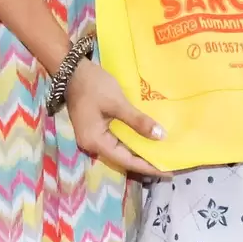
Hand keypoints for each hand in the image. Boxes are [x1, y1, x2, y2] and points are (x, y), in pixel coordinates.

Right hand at [64, 57, 166, 179]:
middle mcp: (93, 145)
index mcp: (96, 142)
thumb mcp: (118, 102)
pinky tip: (147, 140)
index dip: (148, 167)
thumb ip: (138, 121)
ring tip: (162, 155)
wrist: (72, 71)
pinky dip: (133, 142)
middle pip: (123, 159)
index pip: (127, 161)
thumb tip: (161, 137)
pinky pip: (118, 141)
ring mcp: (94, 138)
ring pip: (121, 150)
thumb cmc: (93, 86)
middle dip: (146, 162)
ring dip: (140, 152)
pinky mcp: (97, 129)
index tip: (168, 171)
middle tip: (170, 164)